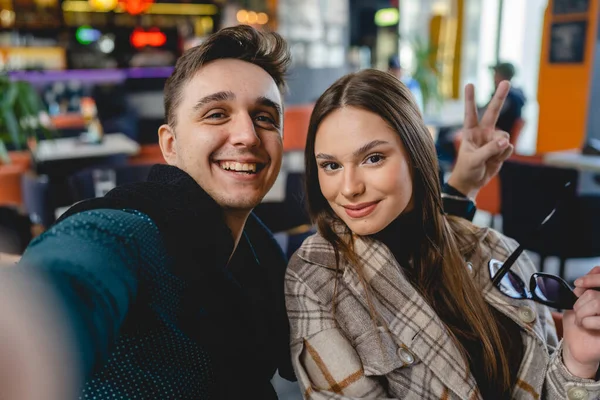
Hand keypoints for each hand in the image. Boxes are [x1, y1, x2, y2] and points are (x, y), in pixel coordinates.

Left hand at [447, 81, 513, 197]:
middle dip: (500, 97)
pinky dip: (503, 156)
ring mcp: (493, 140)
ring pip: (504, 137)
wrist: (472, 182)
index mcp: (470, 132)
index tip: (470, 84)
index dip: (470, 99)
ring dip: (499, 148)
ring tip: (490, 158)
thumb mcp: (474, 160)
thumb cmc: (467, 169)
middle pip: (493, 112)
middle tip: (506, 81)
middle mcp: (483, 132)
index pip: (470, 113)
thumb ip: (489, 149)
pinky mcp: (501, 148)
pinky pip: (508, 148)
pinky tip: (495, 161)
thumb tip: (505, 141)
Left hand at [562, 266, 599, 377]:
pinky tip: (586, 327)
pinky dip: (586, 322)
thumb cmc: (579, 325)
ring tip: (582, 321)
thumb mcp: (579, 301)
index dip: (592, 278)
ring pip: (597, 302)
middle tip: (577, 312)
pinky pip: (598, 319)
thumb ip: (587, 287)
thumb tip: (596, 269)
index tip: (577, 283)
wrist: (577, 348)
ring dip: (582, 312)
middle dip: (580, 303)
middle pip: (595, 294)